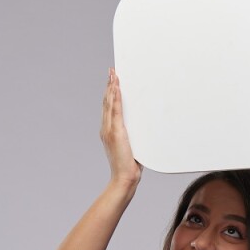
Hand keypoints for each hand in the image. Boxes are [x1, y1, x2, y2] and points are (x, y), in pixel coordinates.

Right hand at [100, 68, 142, 185]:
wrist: (125, 177)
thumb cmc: (129, 166)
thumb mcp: (132, 147)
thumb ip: (134, 137)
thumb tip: (143, 130)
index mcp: (109, 132)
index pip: (108, 108)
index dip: (109, 94)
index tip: (112, 82)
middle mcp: (106, 128)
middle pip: (106, 102)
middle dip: (109, 86)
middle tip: (111, 72)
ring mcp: (109, 130)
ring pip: (109, 103)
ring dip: (112, 87)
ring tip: (113, 74)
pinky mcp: (116, 131)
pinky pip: (116, 110)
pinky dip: (116, 97)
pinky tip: (116, 87)